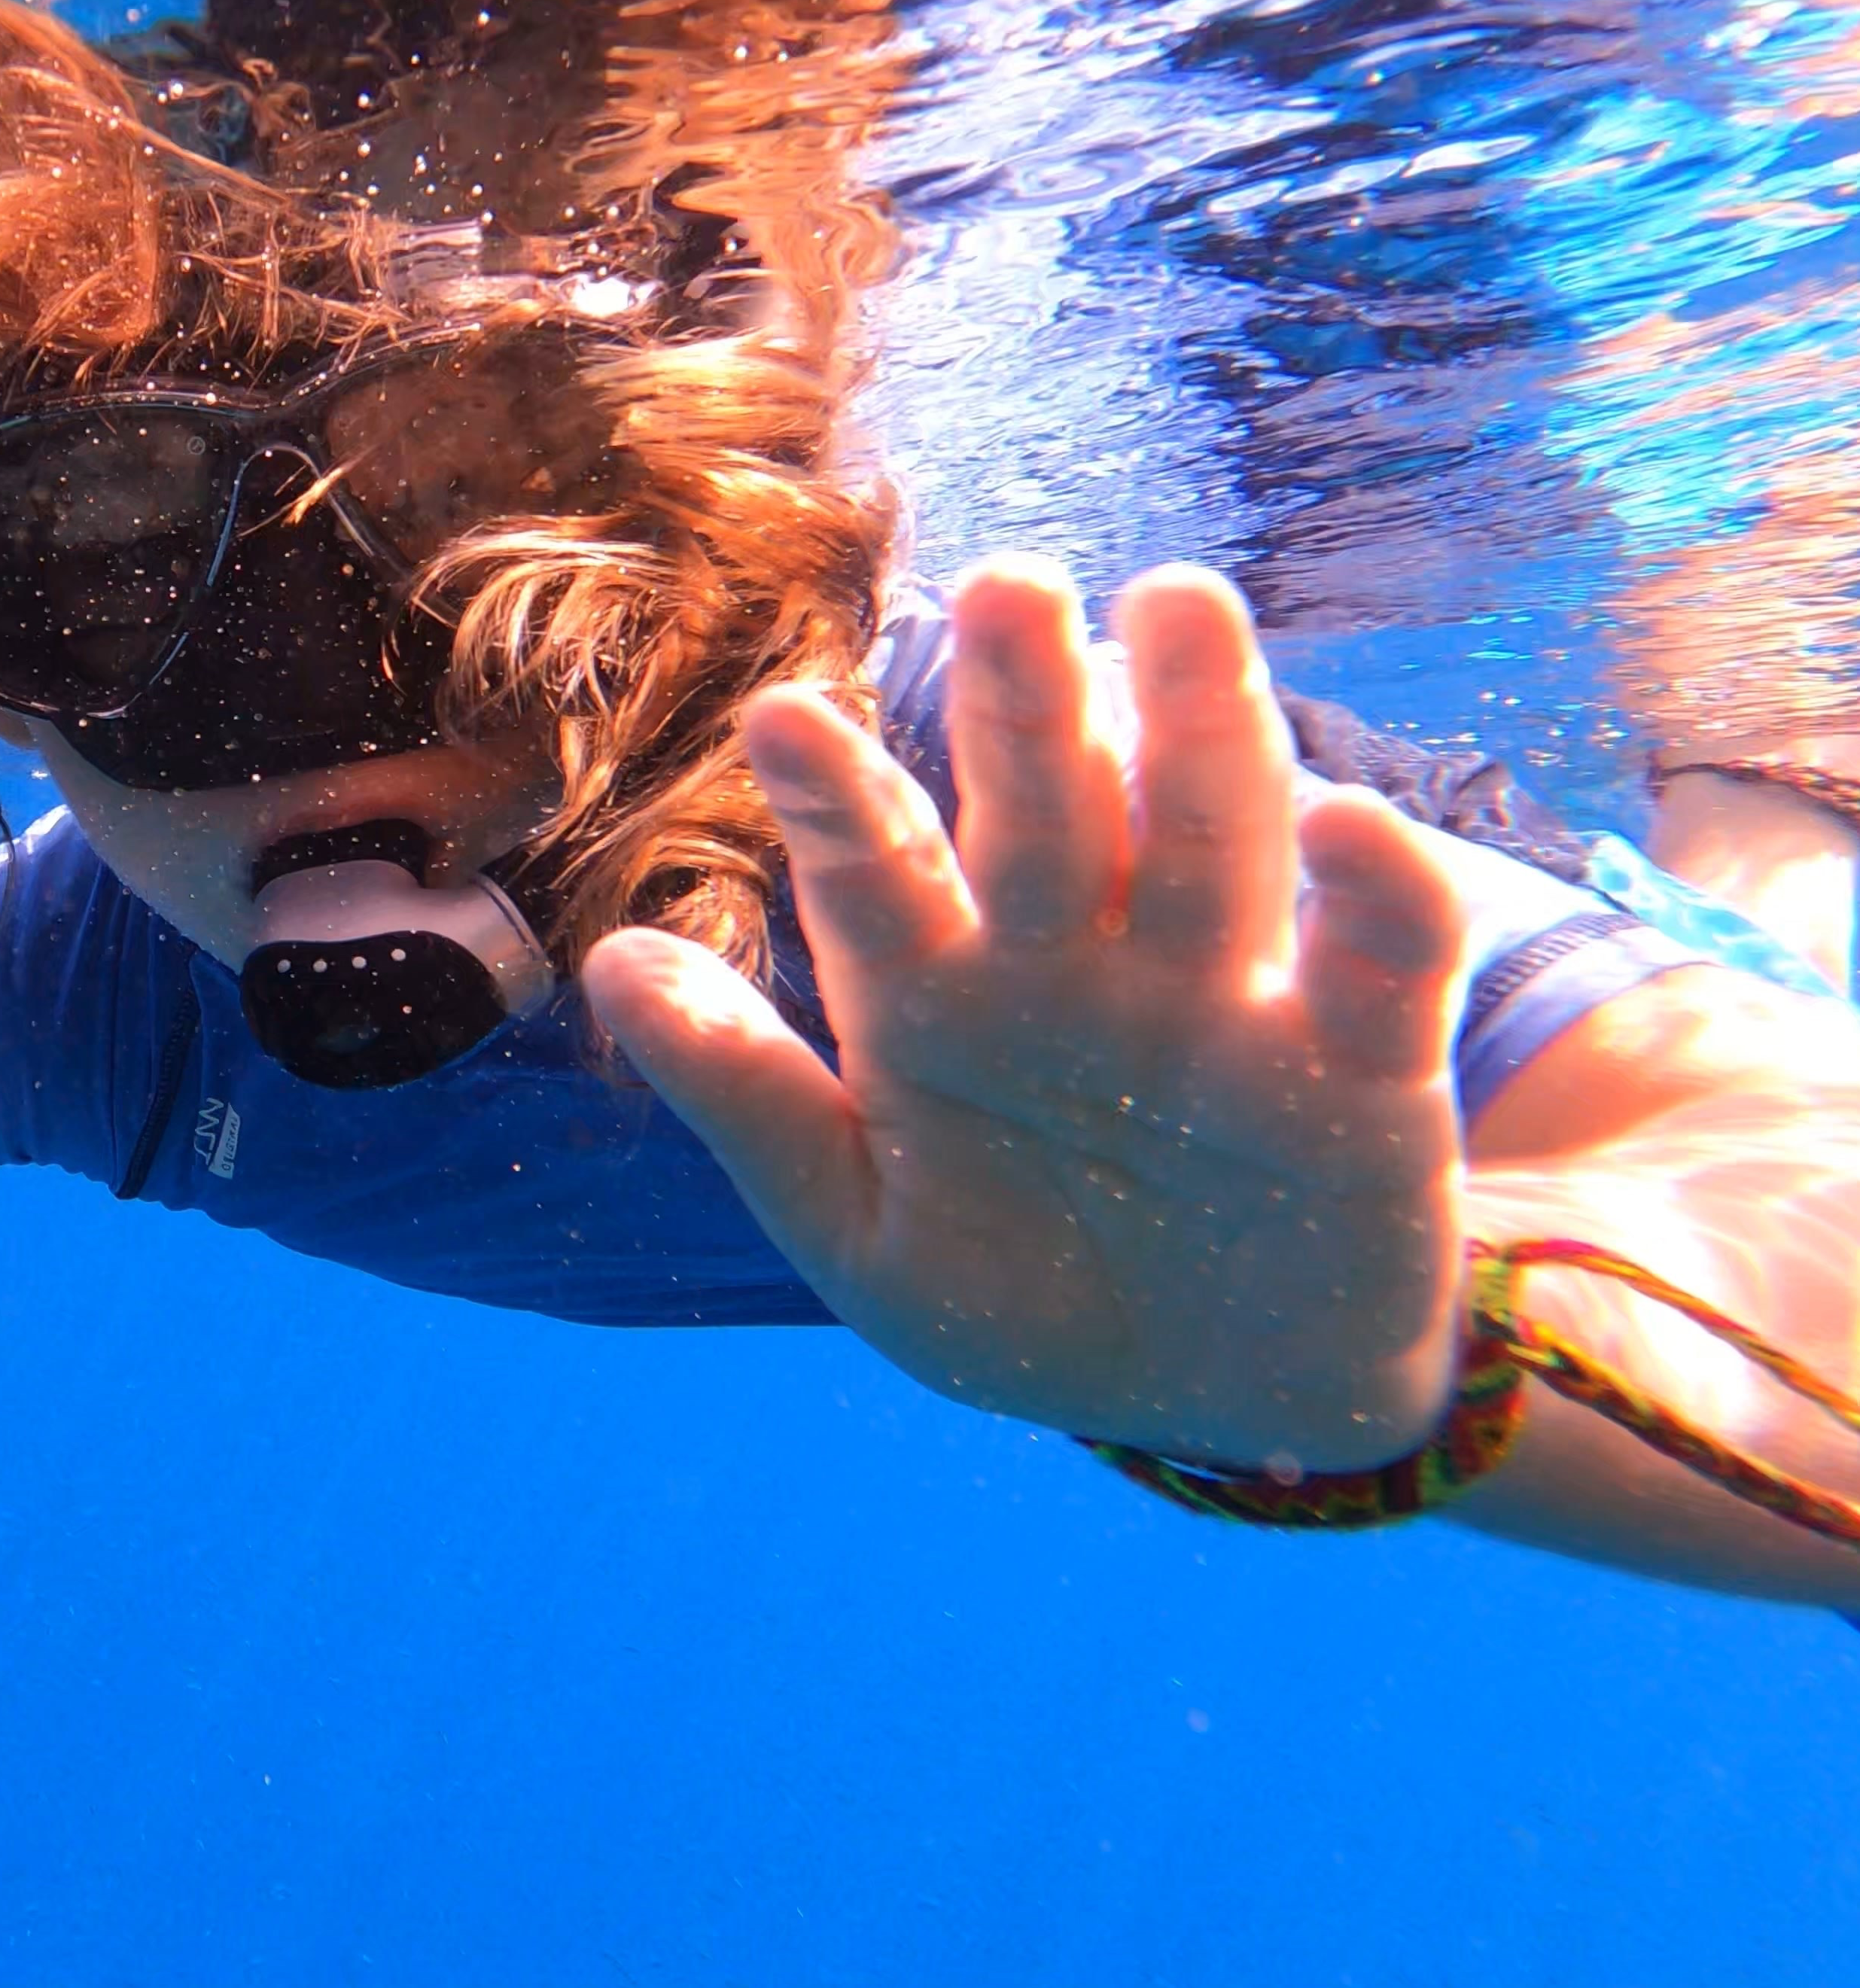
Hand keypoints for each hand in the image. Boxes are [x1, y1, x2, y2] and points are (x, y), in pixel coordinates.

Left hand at [584, 558, 1472, 1470]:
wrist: (1212, 1402)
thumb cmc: (1016, 1292)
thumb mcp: (856, 1223)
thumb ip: (748, 1096)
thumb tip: (610, 964)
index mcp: (943, 988)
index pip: (882, 867)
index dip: (841, 797)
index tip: (783, 721)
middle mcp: (1077, 961)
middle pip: (1049, 811)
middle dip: (1026, 703)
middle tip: (1005, 586)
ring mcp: (1217, 1002)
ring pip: (1206, 839)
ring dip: (1200, 728)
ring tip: (1175, 606)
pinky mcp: (1363, 1070)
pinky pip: (1376, 970)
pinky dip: (1376, 898)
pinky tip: (1351, 825)